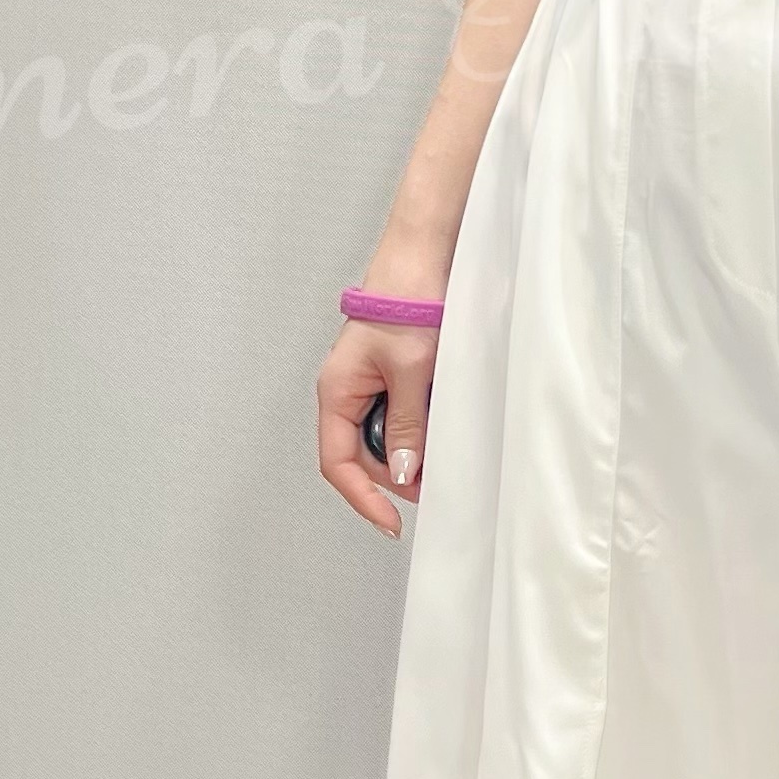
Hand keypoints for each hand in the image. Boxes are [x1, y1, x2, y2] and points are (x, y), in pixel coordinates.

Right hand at [316, 276, 444, 538]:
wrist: (422, 256)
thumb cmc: (407, 302)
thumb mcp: (411, 371)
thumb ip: (406, 425)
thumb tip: (403, 475)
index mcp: (337, 392)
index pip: (338, 463)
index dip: (363, 498)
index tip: (391, 522)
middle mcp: (346, 393)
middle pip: (362, 457)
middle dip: (396, 476)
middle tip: (434, 483)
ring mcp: (367, 385)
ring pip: (383, 438)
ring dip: (410, 450)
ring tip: (441, 447)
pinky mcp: (389, 376)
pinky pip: (398, 416)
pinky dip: (418, 428)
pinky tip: (439, 423)